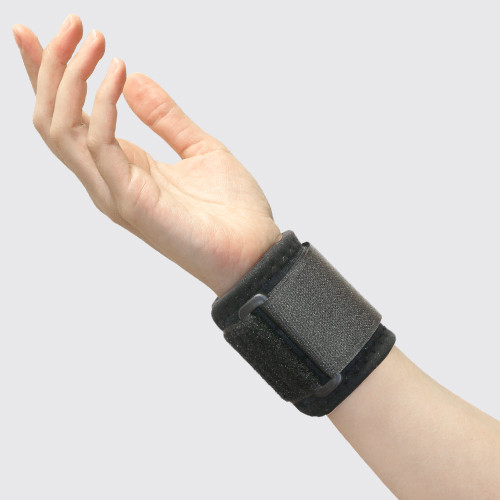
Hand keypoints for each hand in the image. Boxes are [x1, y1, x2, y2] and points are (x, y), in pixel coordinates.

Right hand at [12, 14, 280, 296]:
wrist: (254, 251)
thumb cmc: (231, 210)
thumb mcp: (199, 149)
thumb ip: (165, 118)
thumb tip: (134, 79)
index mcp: (123, 168)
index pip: (71, 118)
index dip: (50, 76)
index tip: (40, 34)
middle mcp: (109, 180)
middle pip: (54, 120)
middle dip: (52, 67)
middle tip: (70, 22)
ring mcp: (114, 192)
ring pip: (62, 130)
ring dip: (69, 78)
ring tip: (93, 39)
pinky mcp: (129, 200)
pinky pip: (99, 144)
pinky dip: (103, 103)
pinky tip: (118, 73)